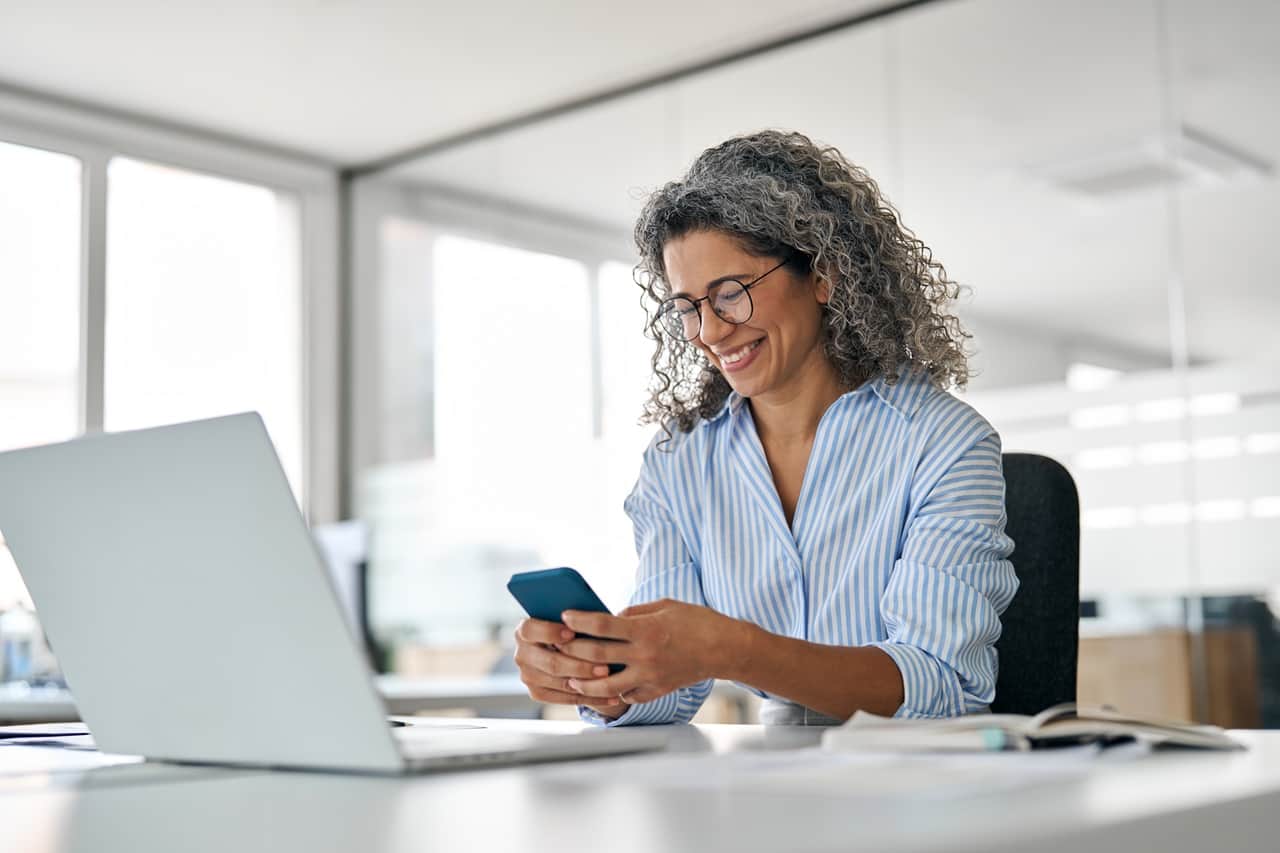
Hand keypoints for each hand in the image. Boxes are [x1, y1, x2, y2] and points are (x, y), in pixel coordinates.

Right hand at [512, 618, 627, 717]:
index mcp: (524, 630)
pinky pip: (565, 699)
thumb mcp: (570, 620)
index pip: (530, 630)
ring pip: (560, 683)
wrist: (565, 648)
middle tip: (605, 668)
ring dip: (587, 684)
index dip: (550, 632)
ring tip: (609, 680)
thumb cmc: (572, 627)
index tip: (572, 633)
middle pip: (550, 663)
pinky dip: (590, 698)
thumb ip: (575, 620)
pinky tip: (610, 697)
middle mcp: (521, 654)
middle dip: (580, 666)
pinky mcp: (537, 693)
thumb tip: (594, 620)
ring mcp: (528, 676)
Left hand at [559, 599, 741, 705]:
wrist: (724, 648)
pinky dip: (613, 693)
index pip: (603, 625)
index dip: (580, 620)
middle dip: (573, 650)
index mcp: (646, 630)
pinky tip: (601, 688)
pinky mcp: (656, 690)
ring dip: (584, 682)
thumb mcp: (664, 606)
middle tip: (557, 646)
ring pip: (606, 685)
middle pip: (598, 655)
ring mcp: (650, 676)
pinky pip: (627, 695)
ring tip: (571, 678)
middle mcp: (645, 655)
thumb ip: (634, 613)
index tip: (564, 615)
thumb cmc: (696, 622)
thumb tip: (610, 618)